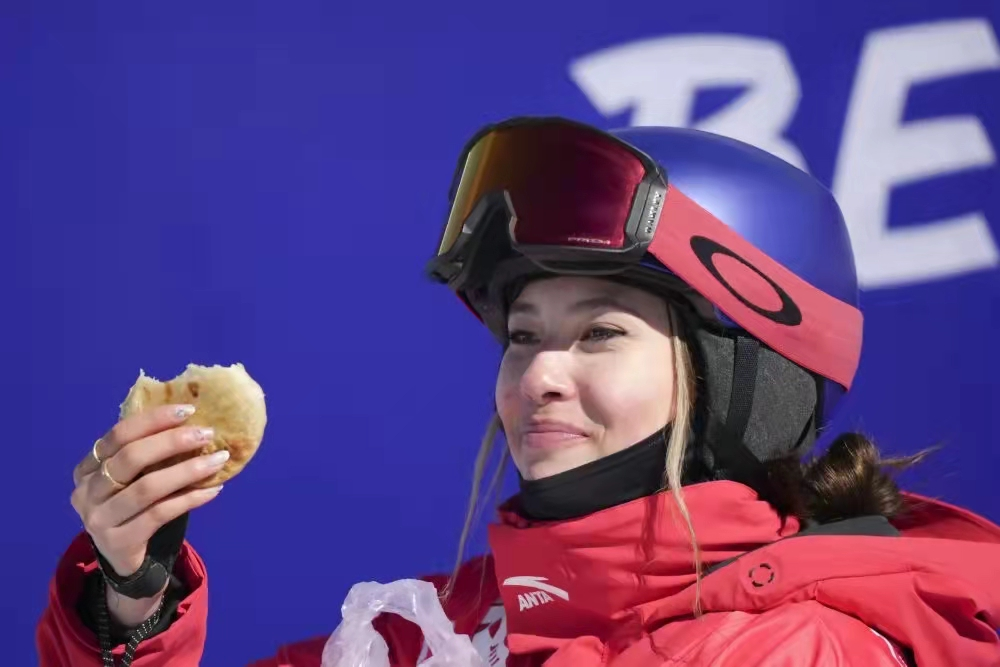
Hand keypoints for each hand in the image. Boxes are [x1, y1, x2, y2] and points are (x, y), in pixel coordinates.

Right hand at [71, 404, 226, 577]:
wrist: (122, 558)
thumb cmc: (132, 508)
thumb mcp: (131, 479)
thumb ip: (149, 455)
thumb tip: (195, 424)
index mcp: (88, 467)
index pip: (118, 435)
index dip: (153, 420)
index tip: (188, 411)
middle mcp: (87, 491)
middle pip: (130, 458)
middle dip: (172, 442)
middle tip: (206, 434)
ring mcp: (98, 518)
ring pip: (147, 487)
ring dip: (187, 471)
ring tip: (218, 460)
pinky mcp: (118, 541)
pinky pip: (160, 514)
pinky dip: (189, 499)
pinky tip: (213, 490)